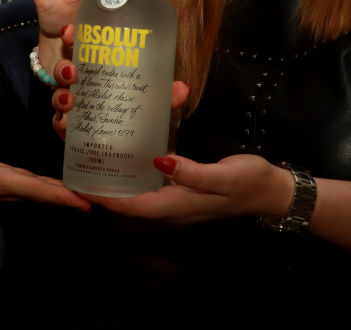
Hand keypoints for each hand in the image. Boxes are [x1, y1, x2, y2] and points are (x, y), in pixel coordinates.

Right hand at [0, 148, 88, 256]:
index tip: (86, 203)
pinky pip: (37, 186)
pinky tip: (66, 186)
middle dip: (73, 198)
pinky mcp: (8, 181)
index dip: (61, 196)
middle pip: (47, 194)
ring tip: (93, 194)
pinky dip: (54, 187)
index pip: (36, 189)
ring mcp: (10, 186)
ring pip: (44, 191)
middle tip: (103, 200)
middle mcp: (9, 188)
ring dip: (67, 194)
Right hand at [47, 25, 190, 139]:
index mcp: (98, 69)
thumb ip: (166, 96)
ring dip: (60, 95)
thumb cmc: (139, 115)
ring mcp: (74, 107)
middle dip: (63, 67)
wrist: (133, 150)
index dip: (71, 36)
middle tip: (73, 71)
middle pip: (64, 70)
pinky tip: (66, 123)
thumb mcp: (155, 102)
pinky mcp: (70, 130)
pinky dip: (60, 122)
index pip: (81, 47)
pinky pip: (58, 123)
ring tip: (70, 99)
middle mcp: (82, 85)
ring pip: (57, 94)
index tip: (70, 30)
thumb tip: (184, 88)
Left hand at [77, 154, 295, 225]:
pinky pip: (153, 176)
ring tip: (95, 150)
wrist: (272, 190)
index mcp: (175, 206)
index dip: (102, 197)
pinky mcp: (183, 183)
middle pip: (127, 198)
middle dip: (104, 182)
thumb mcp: (222, 175)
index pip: (129, 205)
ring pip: (138, 186)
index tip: (77, 182)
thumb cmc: (249, 183)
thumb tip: (158, 161)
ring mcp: (176, 195)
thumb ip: (191, 172)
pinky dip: (138, 162)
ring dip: (118, 172)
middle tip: (80, 157)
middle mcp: (170, 204)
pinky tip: (129, 144)